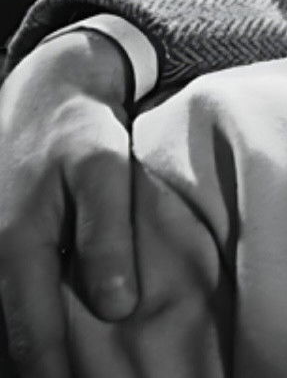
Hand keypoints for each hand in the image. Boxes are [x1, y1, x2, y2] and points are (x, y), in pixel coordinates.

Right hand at [0, 32, 138, 376]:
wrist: (44, 96)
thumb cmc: (81, 134)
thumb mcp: (104, 171)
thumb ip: (106, 236)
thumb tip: (116, 308)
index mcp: (15, 243)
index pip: (32, 332)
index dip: (54, 373)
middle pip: (12, 337)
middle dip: (43, 372)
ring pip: (4, 322)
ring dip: (32, 353)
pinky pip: (6, 301)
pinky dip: (26, 326)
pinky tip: (56, 354)